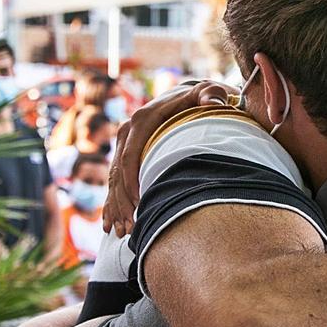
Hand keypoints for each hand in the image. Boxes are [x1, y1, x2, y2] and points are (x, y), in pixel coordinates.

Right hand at [104, 80, 240, 235]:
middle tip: (130, 228)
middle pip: (119, 172)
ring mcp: (125, 144)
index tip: (139, 205)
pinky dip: (113, 204)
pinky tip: (112, 225)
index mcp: (143, 120)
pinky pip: (115, 181)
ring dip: (116, 208)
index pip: (131, 155)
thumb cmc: (201, 99)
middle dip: (122, 202)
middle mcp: (128, 131)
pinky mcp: (126, 154)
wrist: (189, 97)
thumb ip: (212, 95)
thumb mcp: (209, 94)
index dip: (132, 182)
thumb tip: (214, 101)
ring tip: (121, 232)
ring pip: (114, 180)